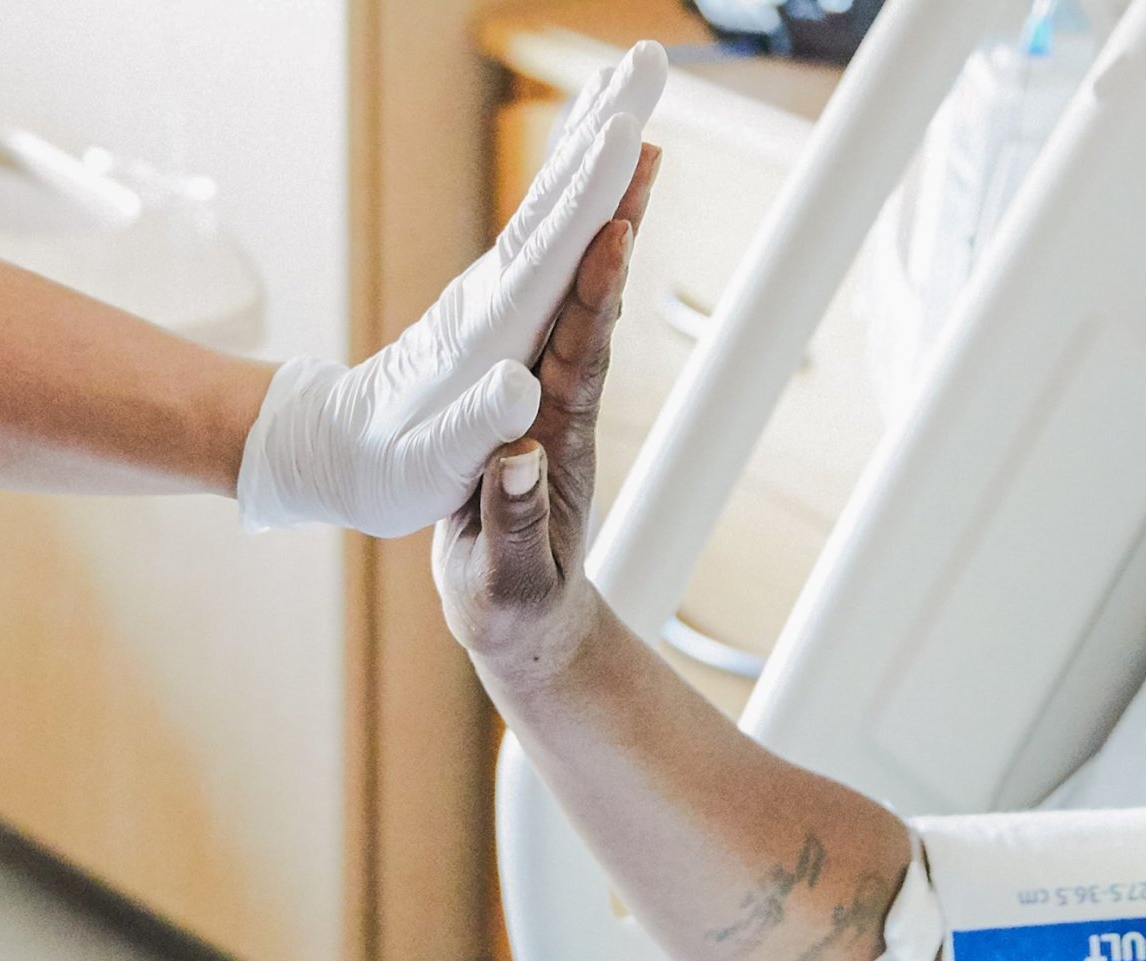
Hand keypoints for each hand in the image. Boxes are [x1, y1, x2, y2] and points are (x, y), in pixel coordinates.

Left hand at [235, 42, 669, 535]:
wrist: (334, 448)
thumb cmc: (385, 469)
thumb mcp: (425, 467)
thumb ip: (475, 427)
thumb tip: (522, 390)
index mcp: (488, 333)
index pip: (549, 251)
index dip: (591, 195)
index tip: (626, 135)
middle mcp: (495, 291)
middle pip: (559, 198)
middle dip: (605, 128)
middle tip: (649, 60)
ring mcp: (497, 284)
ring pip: (555, 195)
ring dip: (595, 132)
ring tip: (631, 74)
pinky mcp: (501, 289)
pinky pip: (550, 215)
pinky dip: (578, 171)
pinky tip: (595, 142)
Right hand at [436, 144, 655, 686]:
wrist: (530, 624)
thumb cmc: (514, 609)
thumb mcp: (504, 583)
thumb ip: (508, 525)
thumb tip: (512, 458)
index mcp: (555, 447)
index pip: (580, 359)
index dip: (595, 297)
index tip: (613, 234)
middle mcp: (562, 413)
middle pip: (593, 309)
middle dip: (616, 230)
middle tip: (642, 151)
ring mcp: (551, 408)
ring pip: (578, 307)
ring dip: (601, 234)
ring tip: (624, 158)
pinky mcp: (532, 408)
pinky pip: (551, 324)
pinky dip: (567, 267)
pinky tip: (575, 220)